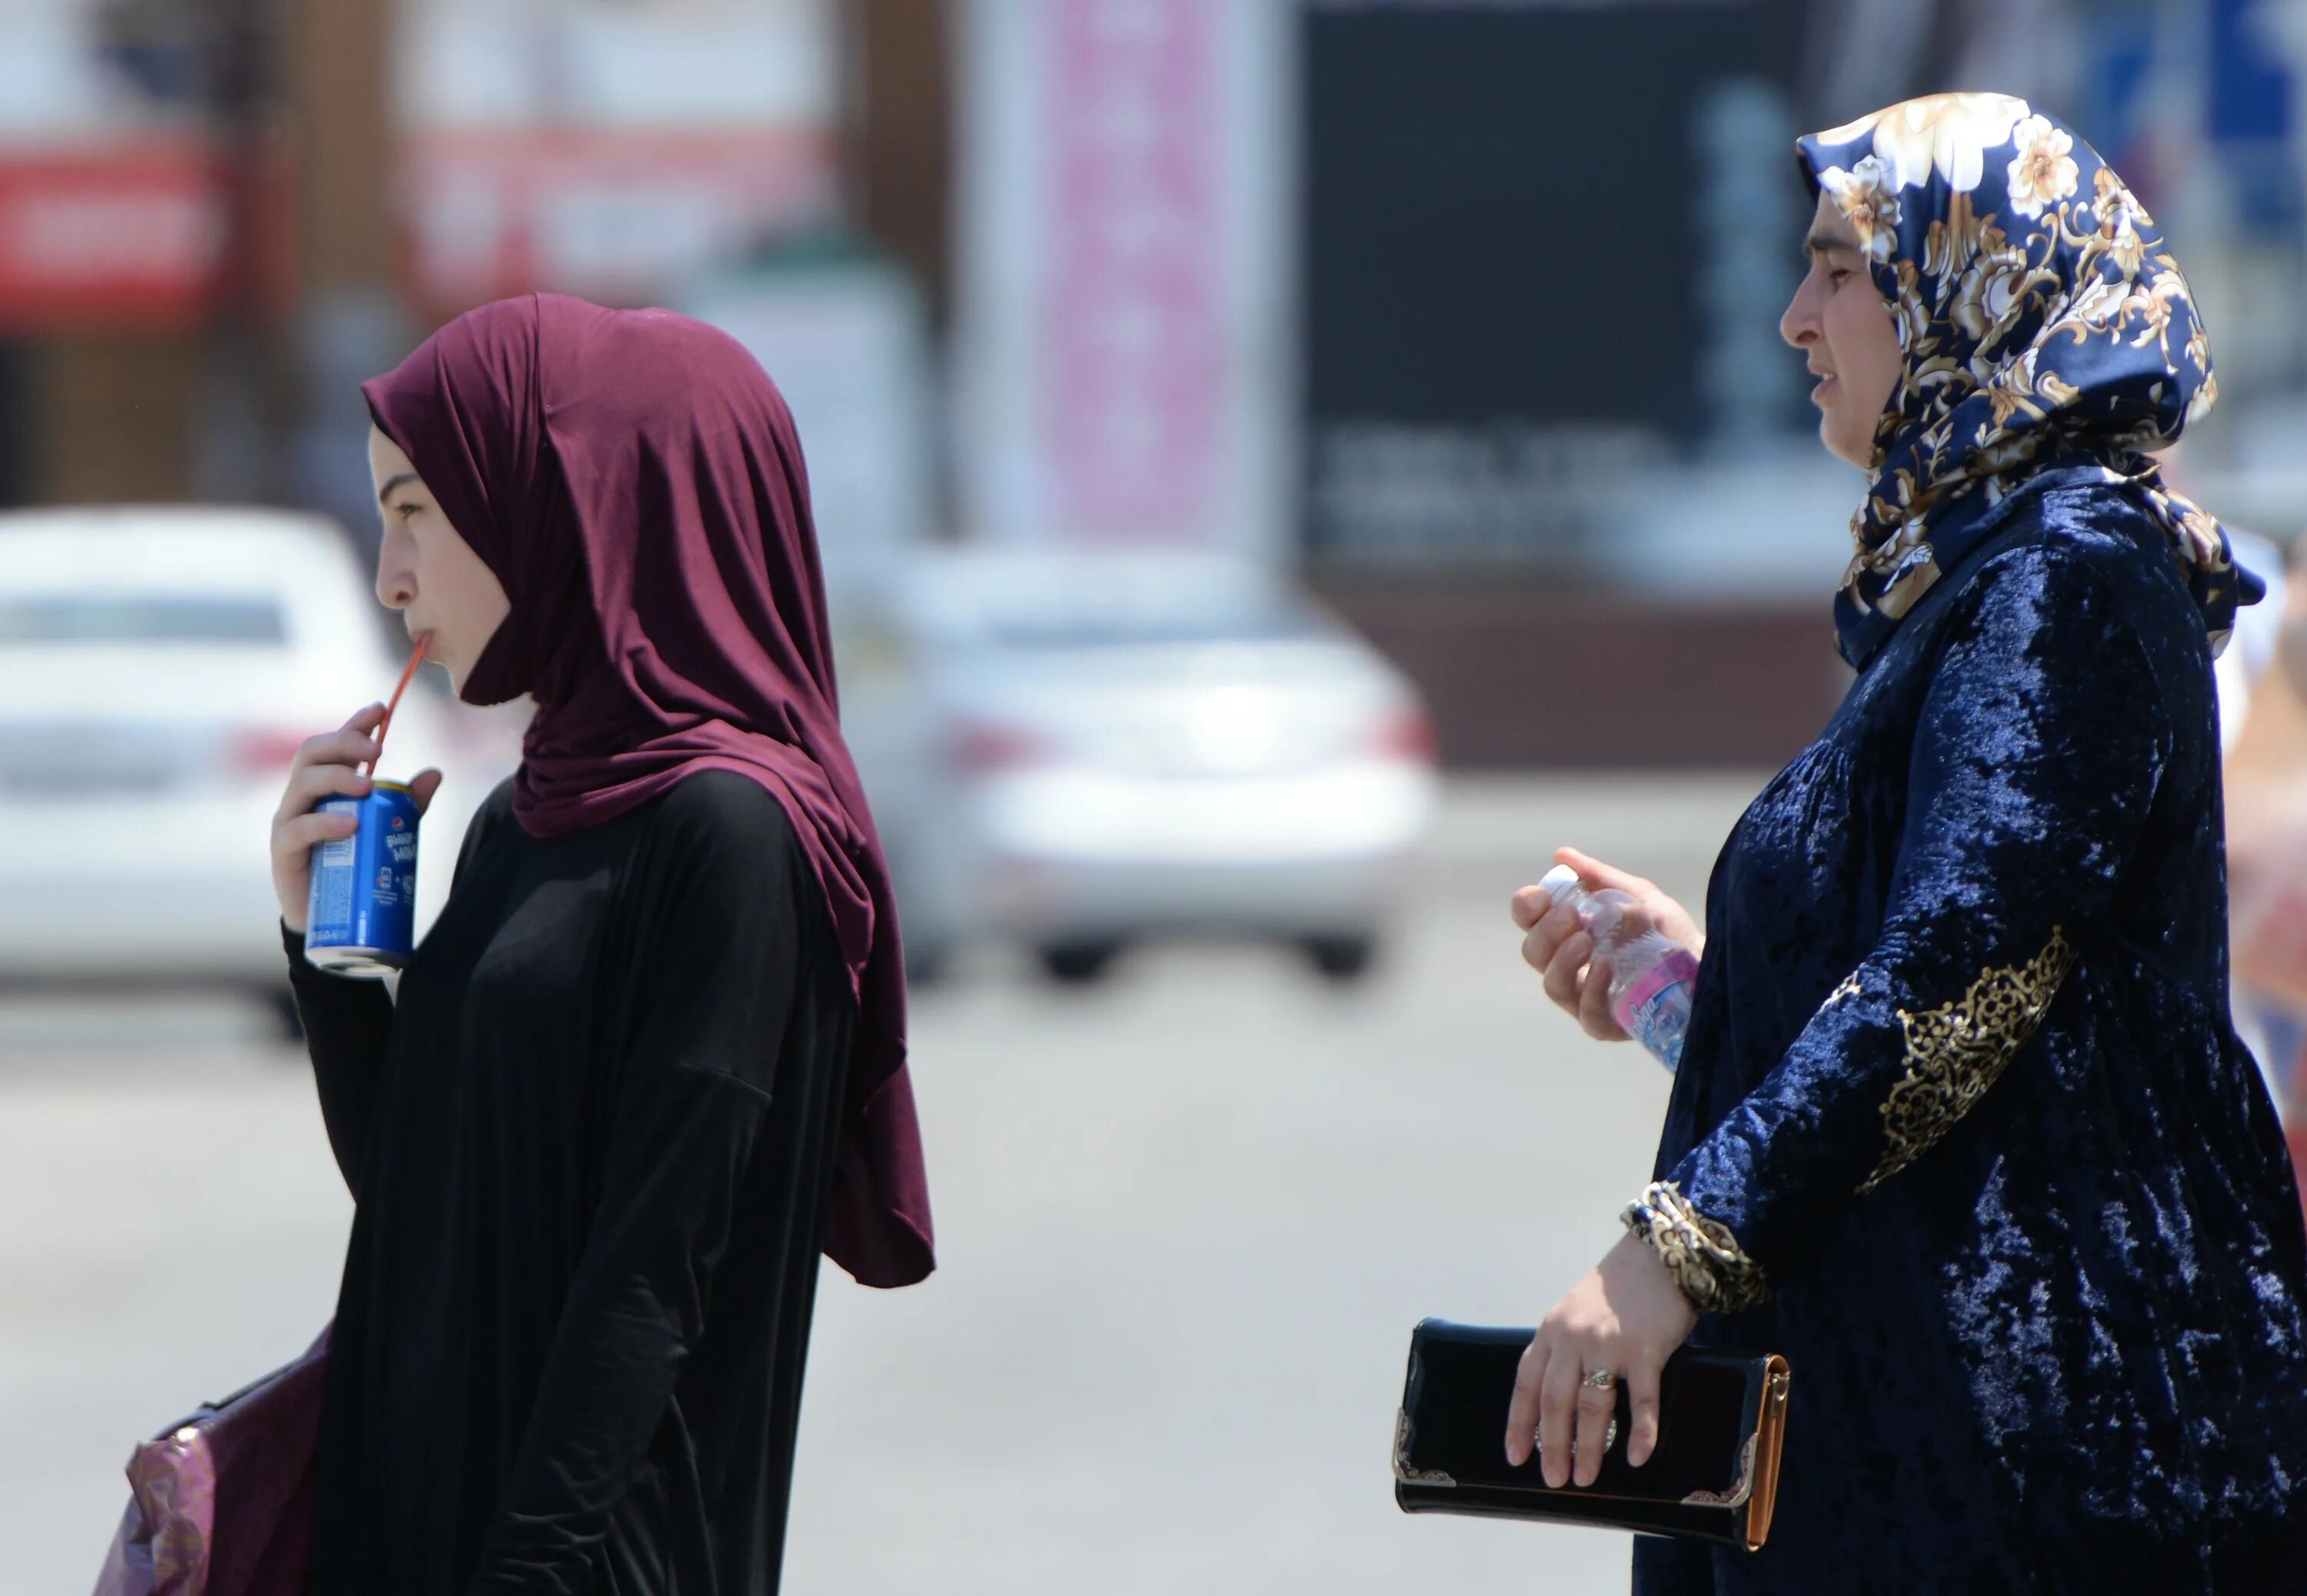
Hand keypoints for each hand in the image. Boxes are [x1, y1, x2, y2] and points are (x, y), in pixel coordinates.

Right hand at [271, 704, 443, 932]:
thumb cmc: (355, 864)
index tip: (380, 708)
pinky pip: (297, 829)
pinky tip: (350, 824)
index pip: (335, 744)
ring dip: (337, 778)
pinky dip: (324, 823)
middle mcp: (303, 795)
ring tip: (368, 785)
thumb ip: (407, 804)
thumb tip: (435, 773)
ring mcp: (289, 819)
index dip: (355, 724)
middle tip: (380, 749)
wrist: (328, 916)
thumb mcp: (387, 830)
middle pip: (313, 753)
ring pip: (302, 783)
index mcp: (327, 784)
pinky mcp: (282, 849)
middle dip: (346, 743)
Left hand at [1505, 1232, 1698, 1486]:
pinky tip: (1638, 1457)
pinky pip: (1641, 1399)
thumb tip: (1555, 1397)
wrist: (1658, 1256)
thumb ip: (1563, 1347)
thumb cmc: (1617, 1288)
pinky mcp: (1644, 1350)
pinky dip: (1641, 1431)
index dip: (1520, 1423)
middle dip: (1552, 1445)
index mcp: (1551, 1331)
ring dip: (1589, 1447)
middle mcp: (1573, 1339)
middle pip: (1555, 1401)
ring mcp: (1608, 1345)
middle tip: (1554, 1479)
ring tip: (1586, 1477)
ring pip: (1591, 1406)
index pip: (1526, 1384)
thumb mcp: (1574, 1311)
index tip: (1516, 1456)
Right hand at [1510, 847, 1702, 1041]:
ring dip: (1563, 960)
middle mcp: (1570, 967)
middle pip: (1534, 953)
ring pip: (1553, 985)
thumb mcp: (1638, 896)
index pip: (1531, 922)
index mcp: (1569, 933)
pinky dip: (1591, 988)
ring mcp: (1585, 999)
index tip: (1539, 896)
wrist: (1709, 968)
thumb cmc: (1667, 934)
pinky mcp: (1608, 1025)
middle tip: (1570, 914)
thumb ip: (1601, 878)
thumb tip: (1562, 856)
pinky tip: (1606, 967)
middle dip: (1546, 931)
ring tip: (1584, 940)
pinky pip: (1587, 1013)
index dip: (1526, 908)